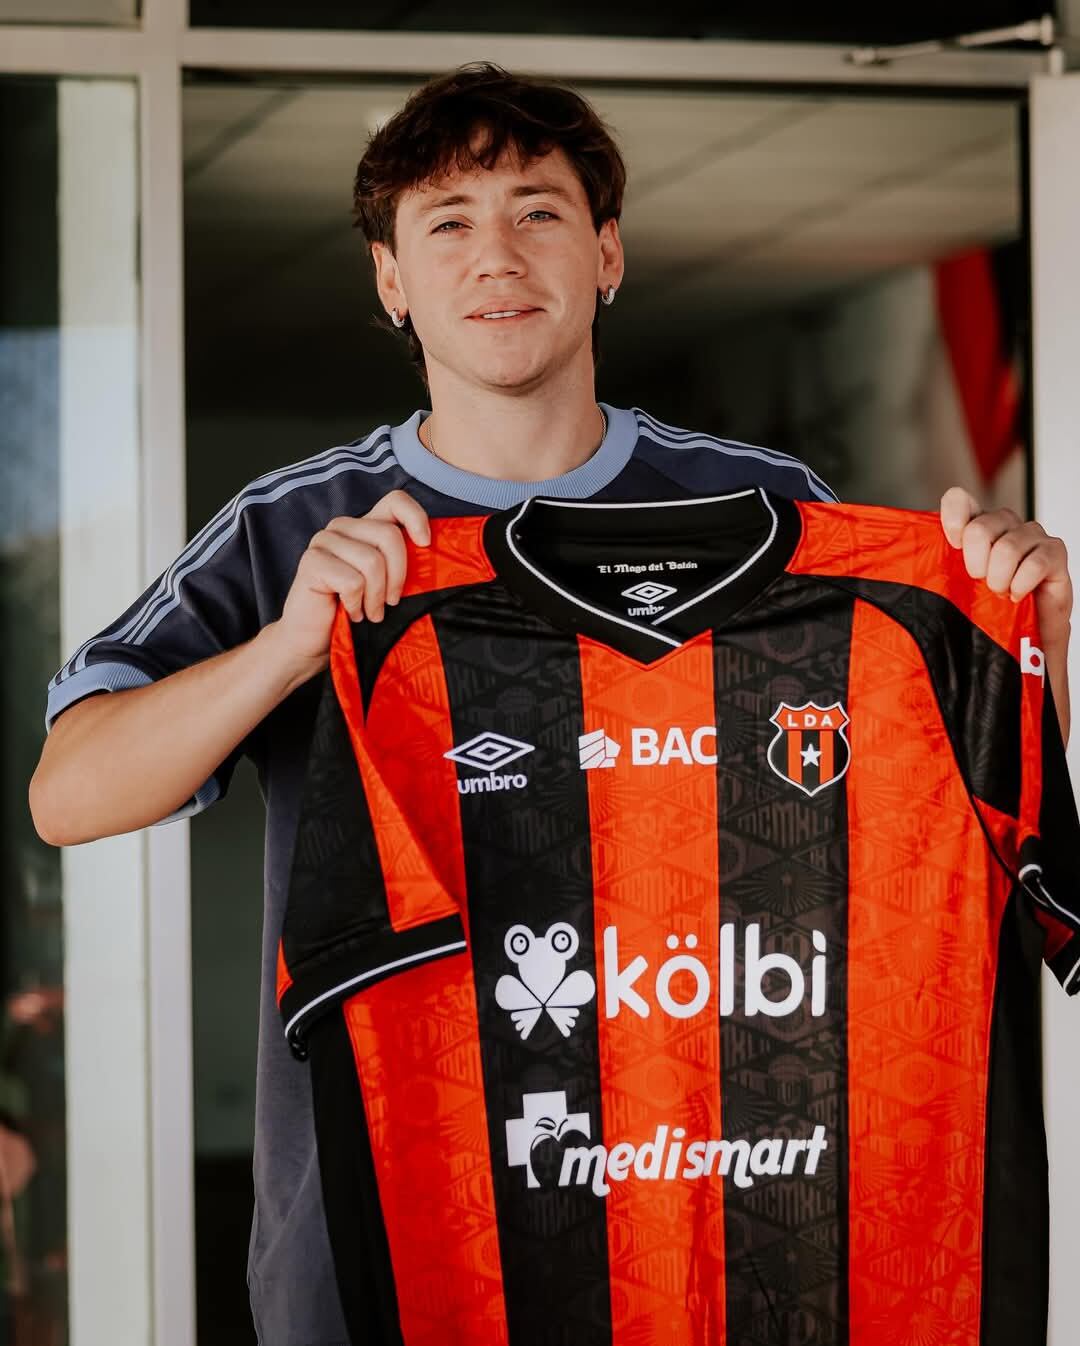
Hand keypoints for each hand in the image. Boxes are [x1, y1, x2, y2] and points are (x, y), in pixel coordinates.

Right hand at [273, 490, 430, 669]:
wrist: (316, 640)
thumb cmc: (357, 612)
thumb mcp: (388, 584)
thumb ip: (404, 563)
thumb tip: (436, 554)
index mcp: (365, 526)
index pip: (396, 501)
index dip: (416, 518)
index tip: (425, 545)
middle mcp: (343, 527)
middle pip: (389, 535)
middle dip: (398, 576)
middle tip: (391, 602)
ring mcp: (324, 541)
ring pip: (372, 561)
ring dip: (376, 596)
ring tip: (370, 612)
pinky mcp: (311, 561)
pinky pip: (352, 581)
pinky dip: (357, 604)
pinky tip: (351, 612)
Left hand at [939, 487, 1071, 651]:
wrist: (1024, 635)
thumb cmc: (985, 610)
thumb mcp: (949, 590)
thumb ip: (927, 573)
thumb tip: (884, 575)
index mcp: (974, 526)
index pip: (959, 499)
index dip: (954, 517)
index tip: (953, 544)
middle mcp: (1003, 525)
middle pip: (981, 527)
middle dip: (975, 563)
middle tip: (978, 582)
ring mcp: (1030, 536)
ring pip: (1008, 546)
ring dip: (999, 578)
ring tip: (998, 593)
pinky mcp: (1054, 552)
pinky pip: (1036, 561)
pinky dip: (1021, 584)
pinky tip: (1016, 595)